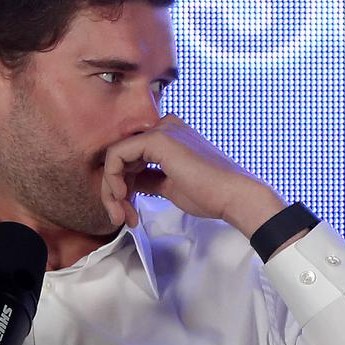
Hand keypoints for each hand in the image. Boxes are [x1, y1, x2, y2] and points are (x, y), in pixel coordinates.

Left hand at [97, 116, 284, 234]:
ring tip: (122, 214)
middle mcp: (164, 127)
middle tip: (122, 217)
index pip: (132, 157)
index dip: (124, 187)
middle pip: (121, 157)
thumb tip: (129, 185)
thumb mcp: (171, 186)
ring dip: (112, 190)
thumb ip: (149, 180)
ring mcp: (160, 131)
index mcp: (170, 136)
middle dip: (115, 191)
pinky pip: (116, 156)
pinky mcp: (156, 139)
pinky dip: (113, 179)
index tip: (129, 213)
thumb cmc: (210, 195)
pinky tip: (123, 197)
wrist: (232, 196)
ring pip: (115, 157)